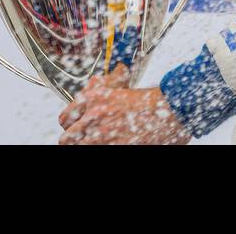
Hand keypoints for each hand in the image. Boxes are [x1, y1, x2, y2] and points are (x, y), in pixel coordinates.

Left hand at [57, 66, 191, 144]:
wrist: (170, 110)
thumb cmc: (150, 99)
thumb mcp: (122, 86)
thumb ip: (102, 88)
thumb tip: (93, 85)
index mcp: (95, 97)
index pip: (65, 118)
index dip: (70, 124)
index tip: (75, 127)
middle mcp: (95, 115)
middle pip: (67, 138)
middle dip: (74, 139)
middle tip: (84, 138)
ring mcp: (103, 134)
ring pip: (77, 146)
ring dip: (86, 143)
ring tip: (97, 140)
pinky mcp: (113, 146)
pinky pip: (95, 149)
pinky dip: (102, 147)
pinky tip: (111, 142)